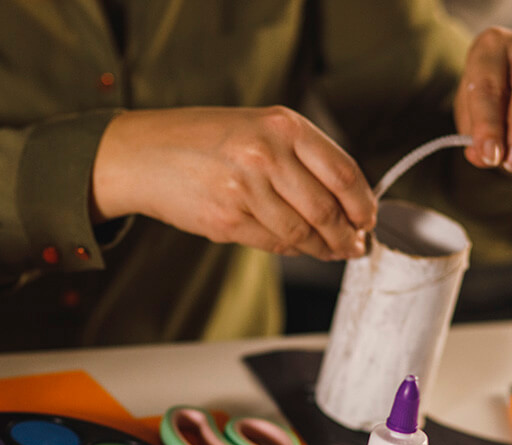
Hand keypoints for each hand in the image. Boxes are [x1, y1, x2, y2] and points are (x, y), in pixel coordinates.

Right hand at [91, 106, 375, 260]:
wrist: (143, 154)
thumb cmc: (201, 140)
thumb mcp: (256, 127)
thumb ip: (299, 156)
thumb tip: (343, 201)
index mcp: (282, 126)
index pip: (343, 172)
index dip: (363, 203)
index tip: (368, 219)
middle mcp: (266, 154)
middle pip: (327, 209)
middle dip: (346, 234)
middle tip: (353, 245)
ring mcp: (245, 189)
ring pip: (302, 232)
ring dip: (321, 248)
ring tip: (330, 251)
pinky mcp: (226, 220)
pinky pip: (272, 243)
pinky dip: (291, 249)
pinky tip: (296, 246)